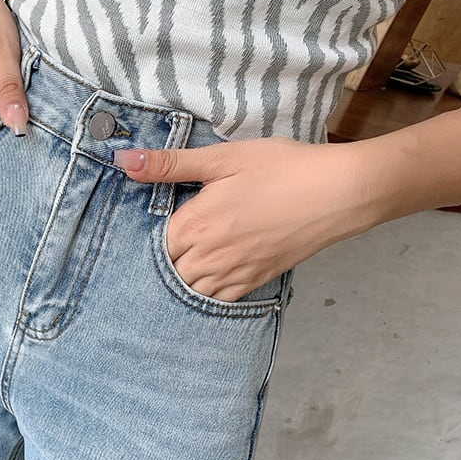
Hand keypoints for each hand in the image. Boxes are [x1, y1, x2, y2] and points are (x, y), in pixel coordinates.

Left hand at [115, 138, 373, 301]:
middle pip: (166, 272)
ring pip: (189, 291)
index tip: (154, 226)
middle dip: (163, 260)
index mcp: (193, 225)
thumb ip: (169, 164)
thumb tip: (122, 161)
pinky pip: (217, 301)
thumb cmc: (280, 168)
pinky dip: (206, 293)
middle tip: (170, 243)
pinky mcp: (254, 282)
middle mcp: (207, 257)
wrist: (338, 192)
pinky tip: (208, 278)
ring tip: (185, 260)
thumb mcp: (222, 158)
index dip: (149, 237)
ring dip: (182, 279)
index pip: (152, 245)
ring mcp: (232, 274)